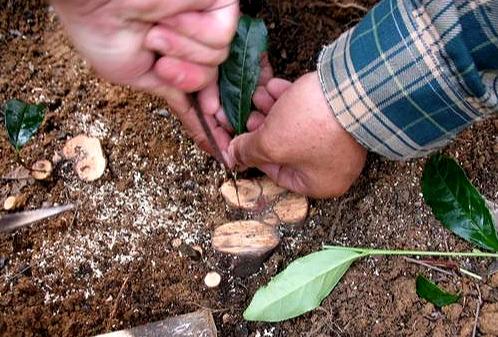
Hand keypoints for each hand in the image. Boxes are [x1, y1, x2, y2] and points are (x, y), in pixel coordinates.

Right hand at [52, 0, 238, 155]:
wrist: (96, 1)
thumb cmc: (104, 31)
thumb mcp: (139, 77)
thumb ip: (175, 93)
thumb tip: (207, 114)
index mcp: (178, 61)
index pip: (206, 97)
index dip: (215, 124)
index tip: (225, 151)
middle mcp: (195, 43)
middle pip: (214, 82)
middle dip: (187, 78)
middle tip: (160, 64)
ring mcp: (207, 23)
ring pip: (217, 60)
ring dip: (183, 52)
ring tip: (156, 35)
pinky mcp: (218, 5)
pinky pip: (221, 37)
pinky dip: (193, 33)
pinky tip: (170, 20)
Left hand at [227, 72, 366, 197]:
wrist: (352, 90)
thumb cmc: (310, 127)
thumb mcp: (270, 144)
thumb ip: (248, 151)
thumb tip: (232, 156)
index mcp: (320, 183)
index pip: (279, 174)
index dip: (256, 155)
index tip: (241, 140)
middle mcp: (333, 165)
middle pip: (287, 148)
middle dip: (264, 127)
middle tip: (248, 114)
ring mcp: (339, 140)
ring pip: (297, 127)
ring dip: (274, 110)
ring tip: (256, 94)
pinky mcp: (341, 116)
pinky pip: (311, 112)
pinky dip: (292, 100)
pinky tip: (274, 86)